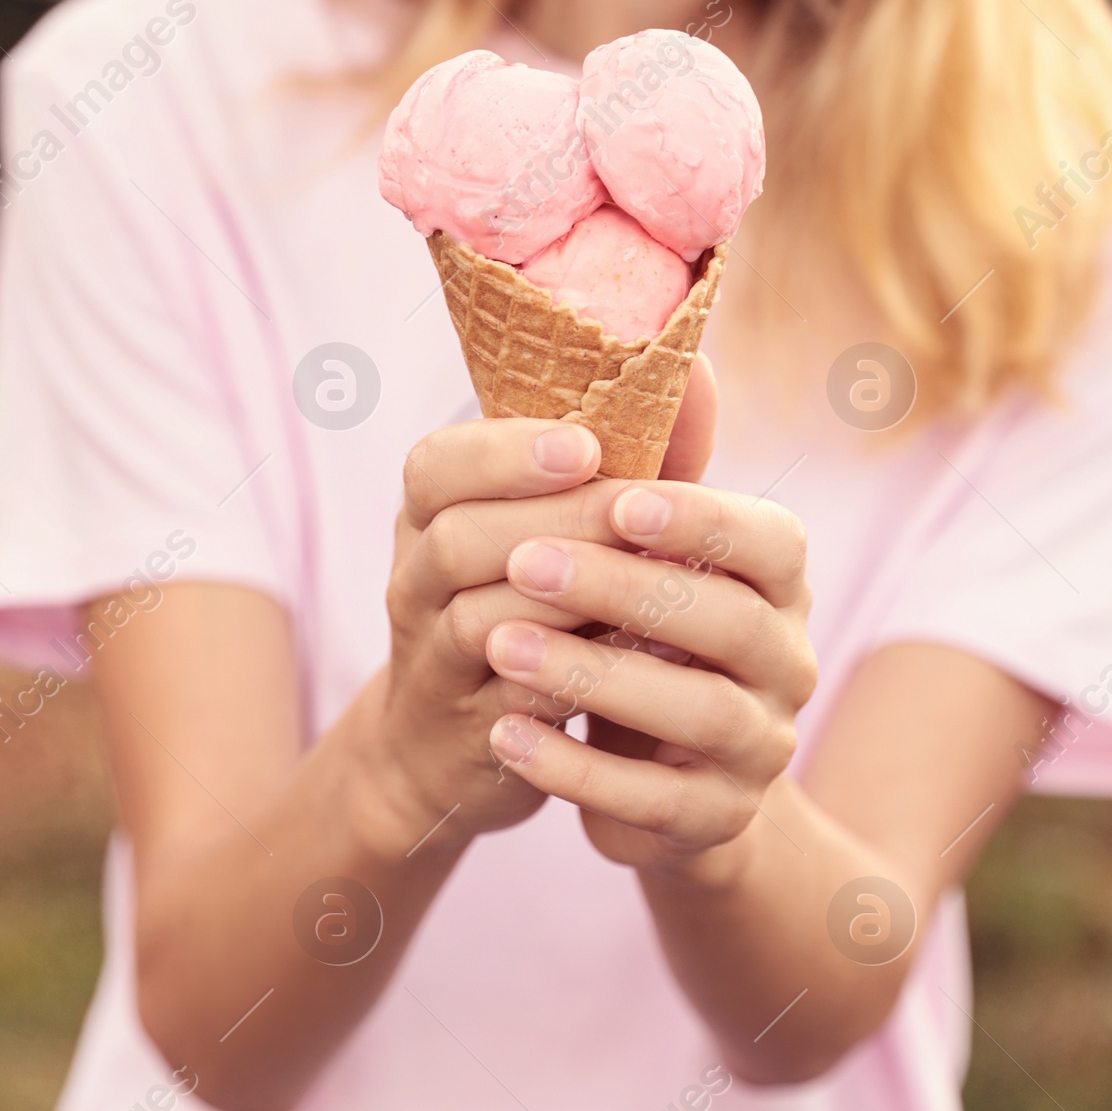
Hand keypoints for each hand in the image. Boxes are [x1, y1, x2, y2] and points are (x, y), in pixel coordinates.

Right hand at [360, 410, 622, 852]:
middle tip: (633, 515)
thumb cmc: (535, 602)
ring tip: (643, 583)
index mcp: (430, 514)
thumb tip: (697, 367)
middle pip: (458, 538)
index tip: (585, 445)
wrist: (449, 743)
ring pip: (478, 620)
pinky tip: (631, 655)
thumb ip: (628, 456)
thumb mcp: (563, 526)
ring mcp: (432, 660)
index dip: (506, 452)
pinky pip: (511, 701)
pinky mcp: (467, 731)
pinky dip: (570, 676)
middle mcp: (414, 580)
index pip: (435, 465)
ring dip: (568, 601)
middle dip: (555, 520)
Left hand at [483, 373, 815, 875]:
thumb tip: (685, 356)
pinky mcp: (714, 821)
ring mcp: (761, 748)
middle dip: (622, 588)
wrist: (662, 767)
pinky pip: (652, 802)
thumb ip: (659, 458)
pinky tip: (504, 735)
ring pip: (696, 713)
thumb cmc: (646, 621)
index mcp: (782, 579)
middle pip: (728, 624)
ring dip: (592, 676)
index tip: (618, 498)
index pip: (768, 539)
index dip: (700, 518)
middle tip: (522, 562)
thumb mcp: (650, 544)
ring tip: (495, 645)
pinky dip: (574, 771)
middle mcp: (790, 662)